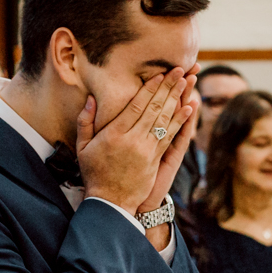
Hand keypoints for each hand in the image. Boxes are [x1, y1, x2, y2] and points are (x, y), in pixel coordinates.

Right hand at [76, 68, 193, 214]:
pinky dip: (181, 121)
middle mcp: (133, 140)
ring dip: (178, 99)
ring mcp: (146, 150)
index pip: (135, 105)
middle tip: (180, 70)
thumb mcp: (82, 147)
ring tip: (187, 82)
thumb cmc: (94, 173)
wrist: (111, 202)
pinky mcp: (155, 160)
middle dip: (168, 87)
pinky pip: (170, 136)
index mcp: (114, 134)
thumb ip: (85, 122)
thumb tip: (91, 98)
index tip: (159, 74)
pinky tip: (189, 108)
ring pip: (165, 119)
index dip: (149, 88)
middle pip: (154, 108)